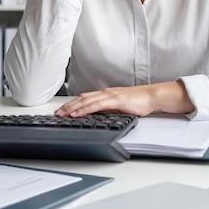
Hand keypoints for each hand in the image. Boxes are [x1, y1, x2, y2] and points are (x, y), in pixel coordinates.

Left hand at [54, 81, 193, 117]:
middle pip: (82, 98)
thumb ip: (109, 109)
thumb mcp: (120, 106)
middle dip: (67, 106)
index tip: (62, 110)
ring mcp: (109, 95)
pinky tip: (76, 113)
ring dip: (72, 108)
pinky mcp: (115, 100)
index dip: (72, 103)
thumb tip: (99, 115)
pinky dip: (84, 109)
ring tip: (61, 114)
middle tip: (56, 114)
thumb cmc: (139, 102)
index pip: (85, 98)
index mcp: (106, 93)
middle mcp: (105, 92)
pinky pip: (95, 105)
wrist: (152, 96)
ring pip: (86, 101)